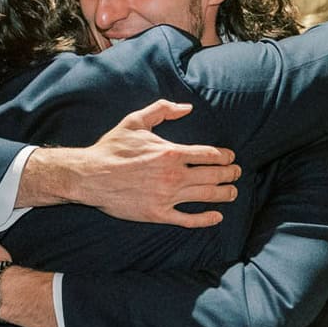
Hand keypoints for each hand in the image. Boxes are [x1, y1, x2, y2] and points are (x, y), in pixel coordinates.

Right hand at [44, 100, 238, 226]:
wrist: (90, 176)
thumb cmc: (112, 148)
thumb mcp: (136, 121)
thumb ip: (163, 109)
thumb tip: (187, 108)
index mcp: (171, 152)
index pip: (209, 154)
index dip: (225, 156)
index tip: (231, 158)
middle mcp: (174, 175)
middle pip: (213, 175)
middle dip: (230, 174)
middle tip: (237, 173)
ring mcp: (167, 197)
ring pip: (206, 196)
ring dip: (225, 194)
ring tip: (233, 192)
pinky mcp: (158, 214)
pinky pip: (188, 219)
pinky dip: (206, 219)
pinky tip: (217, 216)